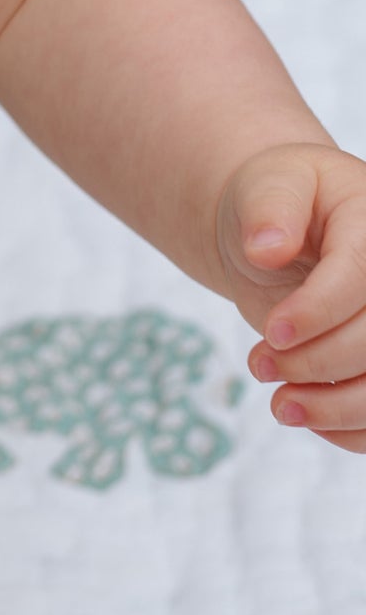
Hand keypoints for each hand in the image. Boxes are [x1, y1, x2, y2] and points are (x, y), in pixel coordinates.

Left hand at [218, 141, 365, 454]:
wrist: (280, 230)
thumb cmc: (277, 199)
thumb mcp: (268, 185)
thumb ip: (270, 210)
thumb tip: (266, 248)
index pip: (360, 279)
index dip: (320, 311)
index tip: (274, 331)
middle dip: (317, 362)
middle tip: (259, 363)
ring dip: (335, 407)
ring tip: (280, 404)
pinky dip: (349, 429)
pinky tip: (308, 418)